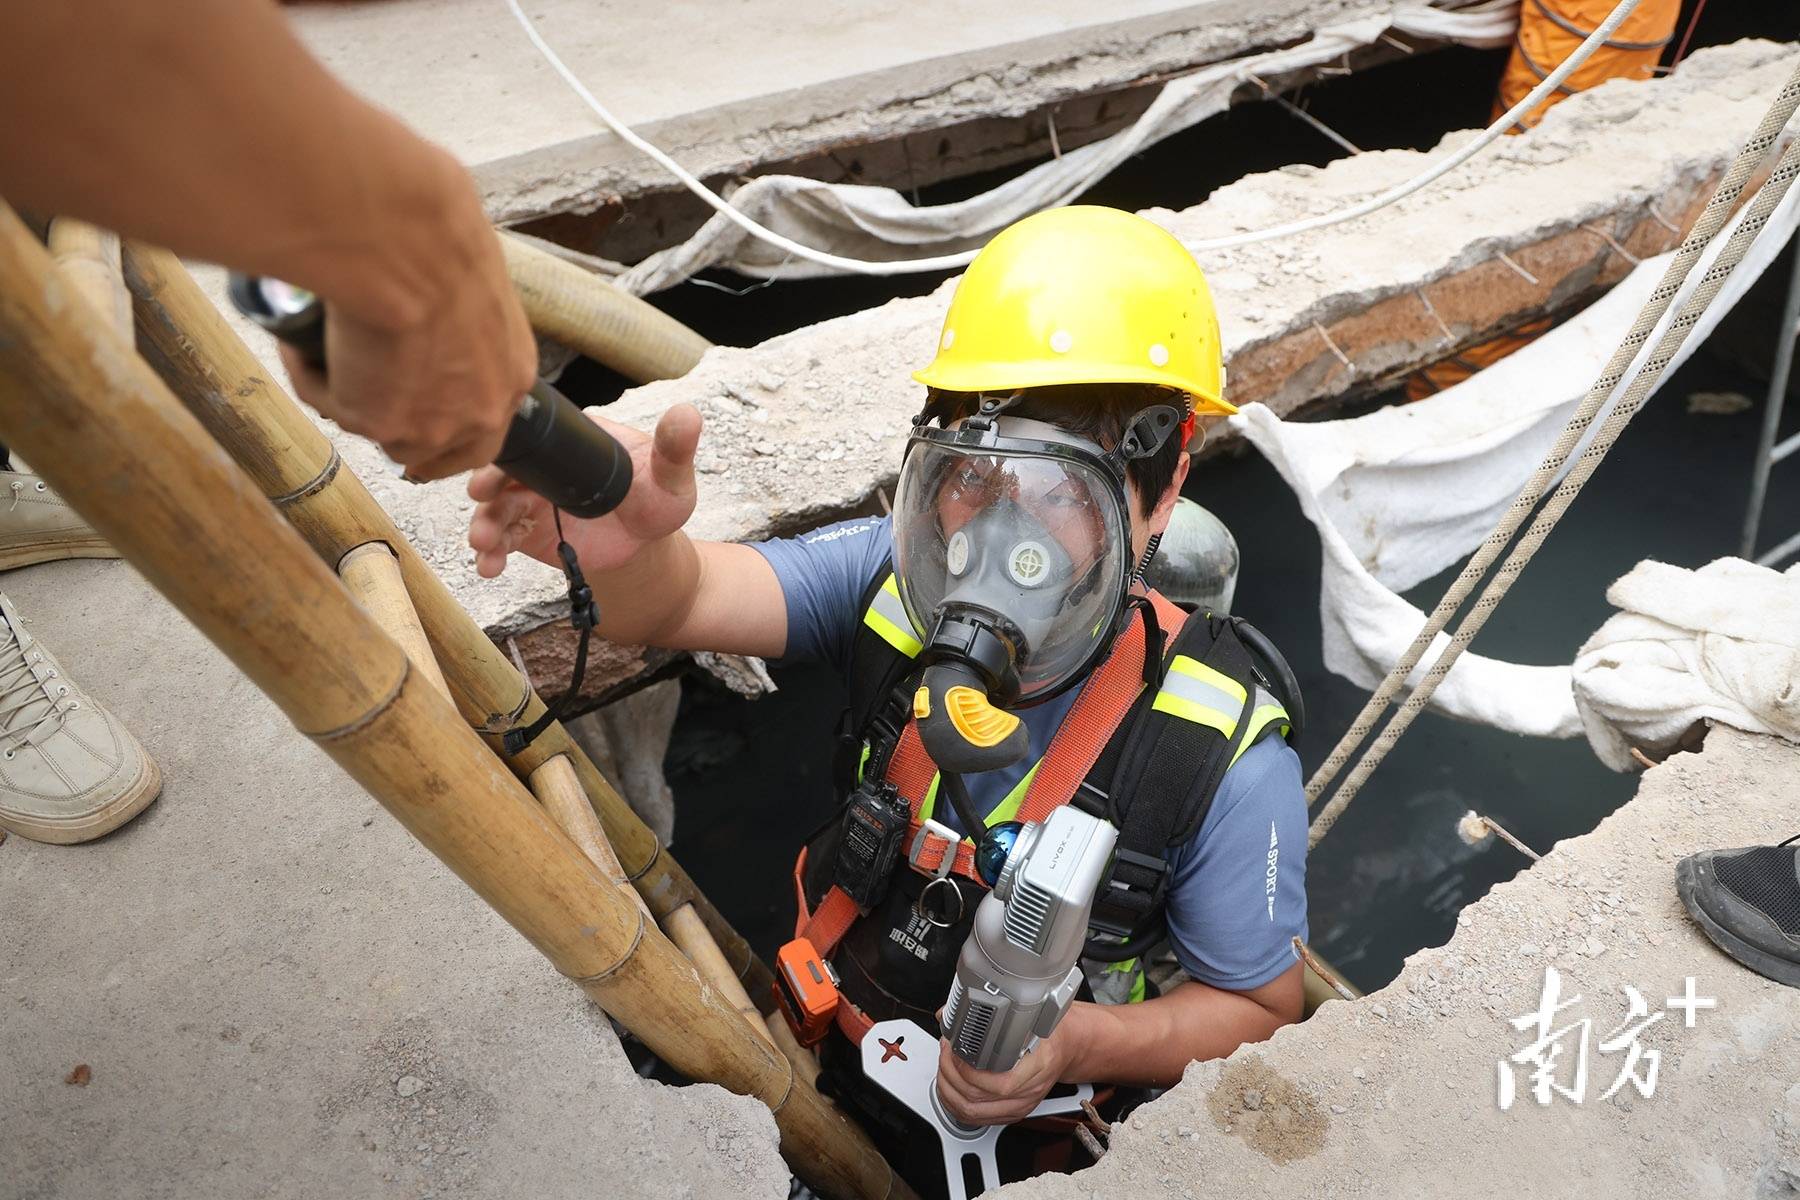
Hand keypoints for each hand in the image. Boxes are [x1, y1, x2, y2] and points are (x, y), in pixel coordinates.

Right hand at [283, 192, 536, 480]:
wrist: (409, 246)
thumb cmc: (440, 242)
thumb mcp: (472, 289)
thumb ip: (458, 324)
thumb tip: (422, 320)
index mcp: (511, 376)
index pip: (484, 434)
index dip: (448, 432)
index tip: (418, 418)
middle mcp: (479, 412)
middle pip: (432, 451)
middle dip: (395, 428)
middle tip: (359, 388)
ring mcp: (428, 424)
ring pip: (379, 434)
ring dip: (352, 398)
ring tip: (331, 347)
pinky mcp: (374, 421)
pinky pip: (329, 401)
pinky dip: (311, 370)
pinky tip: (306, 336)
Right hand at [467, 402, 701, 578]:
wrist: (645, 545)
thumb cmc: (658, 500)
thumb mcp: (670, 477)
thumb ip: (675, 449)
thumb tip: (688, 413)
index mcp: (576, 439)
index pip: (543, 434)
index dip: (519, 442)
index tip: (502, 454)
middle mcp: (546, 464)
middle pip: (508, 467)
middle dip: (488, 480)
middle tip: (481, 495)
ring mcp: (531, 496)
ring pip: (498, 505)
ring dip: (485, 522)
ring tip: (485, 544)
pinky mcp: (527, 529)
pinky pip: (502, 538)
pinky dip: (492, 552)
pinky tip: (489, 566)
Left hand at [933, 1011, 1083, 1126]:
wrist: (1066, 1048)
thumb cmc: (1047, 1030)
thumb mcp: (1025, 1014)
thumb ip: (988, 1014)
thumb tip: (951, 1013)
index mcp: (1037, 1064)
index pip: (997, 1084)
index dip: (967, 1071)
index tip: (954, 1049)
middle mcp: (1029, 1090)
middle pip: (977, 1099)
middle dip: (950, 1074)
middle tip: (944, 1053)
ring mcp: (1020, 1105)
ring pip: (972, 1113)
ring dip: (948, 1092)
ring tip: (944, 1069)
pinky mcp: (1012, 1113)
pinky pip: (976, 1119)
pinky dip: (955, 1106)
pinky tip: (950, 1089)